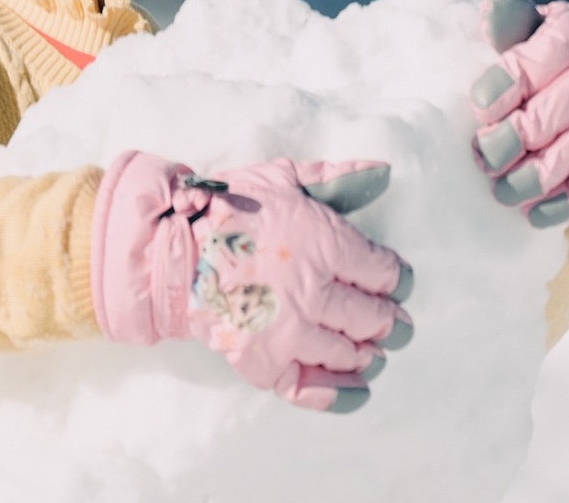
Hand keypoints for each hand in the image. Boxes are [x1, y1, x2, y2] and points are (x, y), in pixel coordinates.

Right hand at [91, 151, 414, 412]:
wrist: (171, 250)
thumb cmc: (228, 209)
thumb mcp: (284, 177)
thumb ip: (336, 178)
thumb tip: (383, 173)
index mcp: (324, 244)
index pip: (382, 272)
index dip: (396, 280)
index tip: (397, 283)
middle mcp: (312, 291)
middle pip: (372, 317)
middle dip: (390, 322)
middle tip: (396, 325)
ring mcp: (289, 331)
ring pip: (347, 353)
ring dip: (367, 354)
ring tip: (372, 351)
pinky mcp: (263, 362)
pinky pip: (309, 387)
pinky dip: (337, 395)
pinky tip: (358, 392)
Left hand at [468, 0, 568, 232]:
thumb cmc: (561, 67)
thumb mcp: (539, 37)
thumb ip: (513, 26)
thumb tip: (489, 11)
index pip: (526, 68)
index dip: (496, 95)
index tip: (479, 113)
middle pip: (541, 119)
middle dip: (503, 146)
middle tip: (485, 160)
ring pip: (563, 157)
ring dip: (524, 181)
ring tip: (502, 191)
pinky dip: (557, 204)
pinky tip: (533, 212)